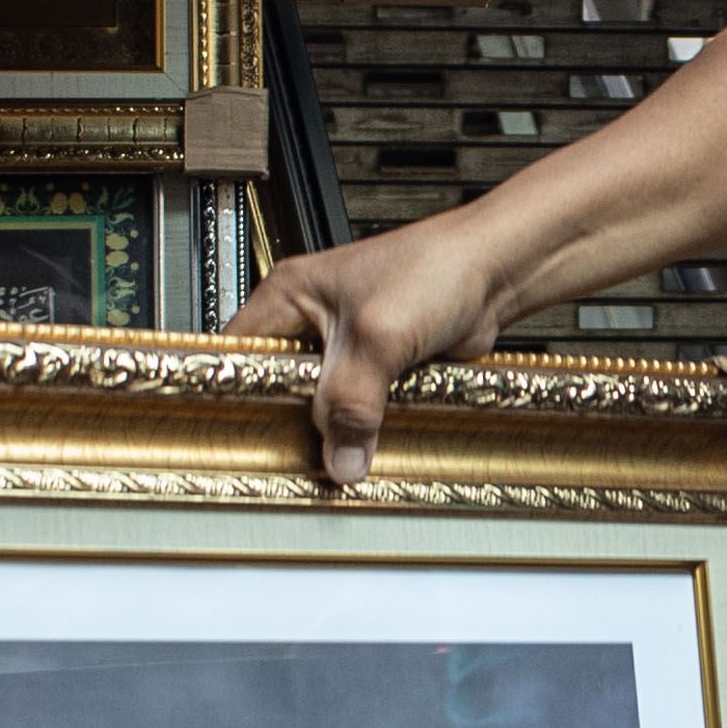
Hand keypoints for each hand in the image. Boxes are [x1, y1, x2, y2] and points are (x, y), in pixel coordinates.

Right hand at [227, 217, 524, 483]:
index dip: (234, 395)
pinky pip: (361, 413)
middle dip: (293, 423)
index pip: (238, 353)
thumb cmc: (434, 269)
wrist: (492, 274)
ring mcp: (347, 350)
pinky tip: (369, 445)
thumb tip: (340, 458)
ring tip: (338, 456)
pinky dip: (367, 430)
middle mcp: (312, 324)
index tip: (240, 435)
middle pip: (282, 389)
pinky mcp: (379, 371)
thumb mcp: (378, 337)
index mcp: (289, 297)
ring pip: (324, 407)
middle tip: (297, 457)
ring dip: (336, 432)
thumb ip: (352, 402)